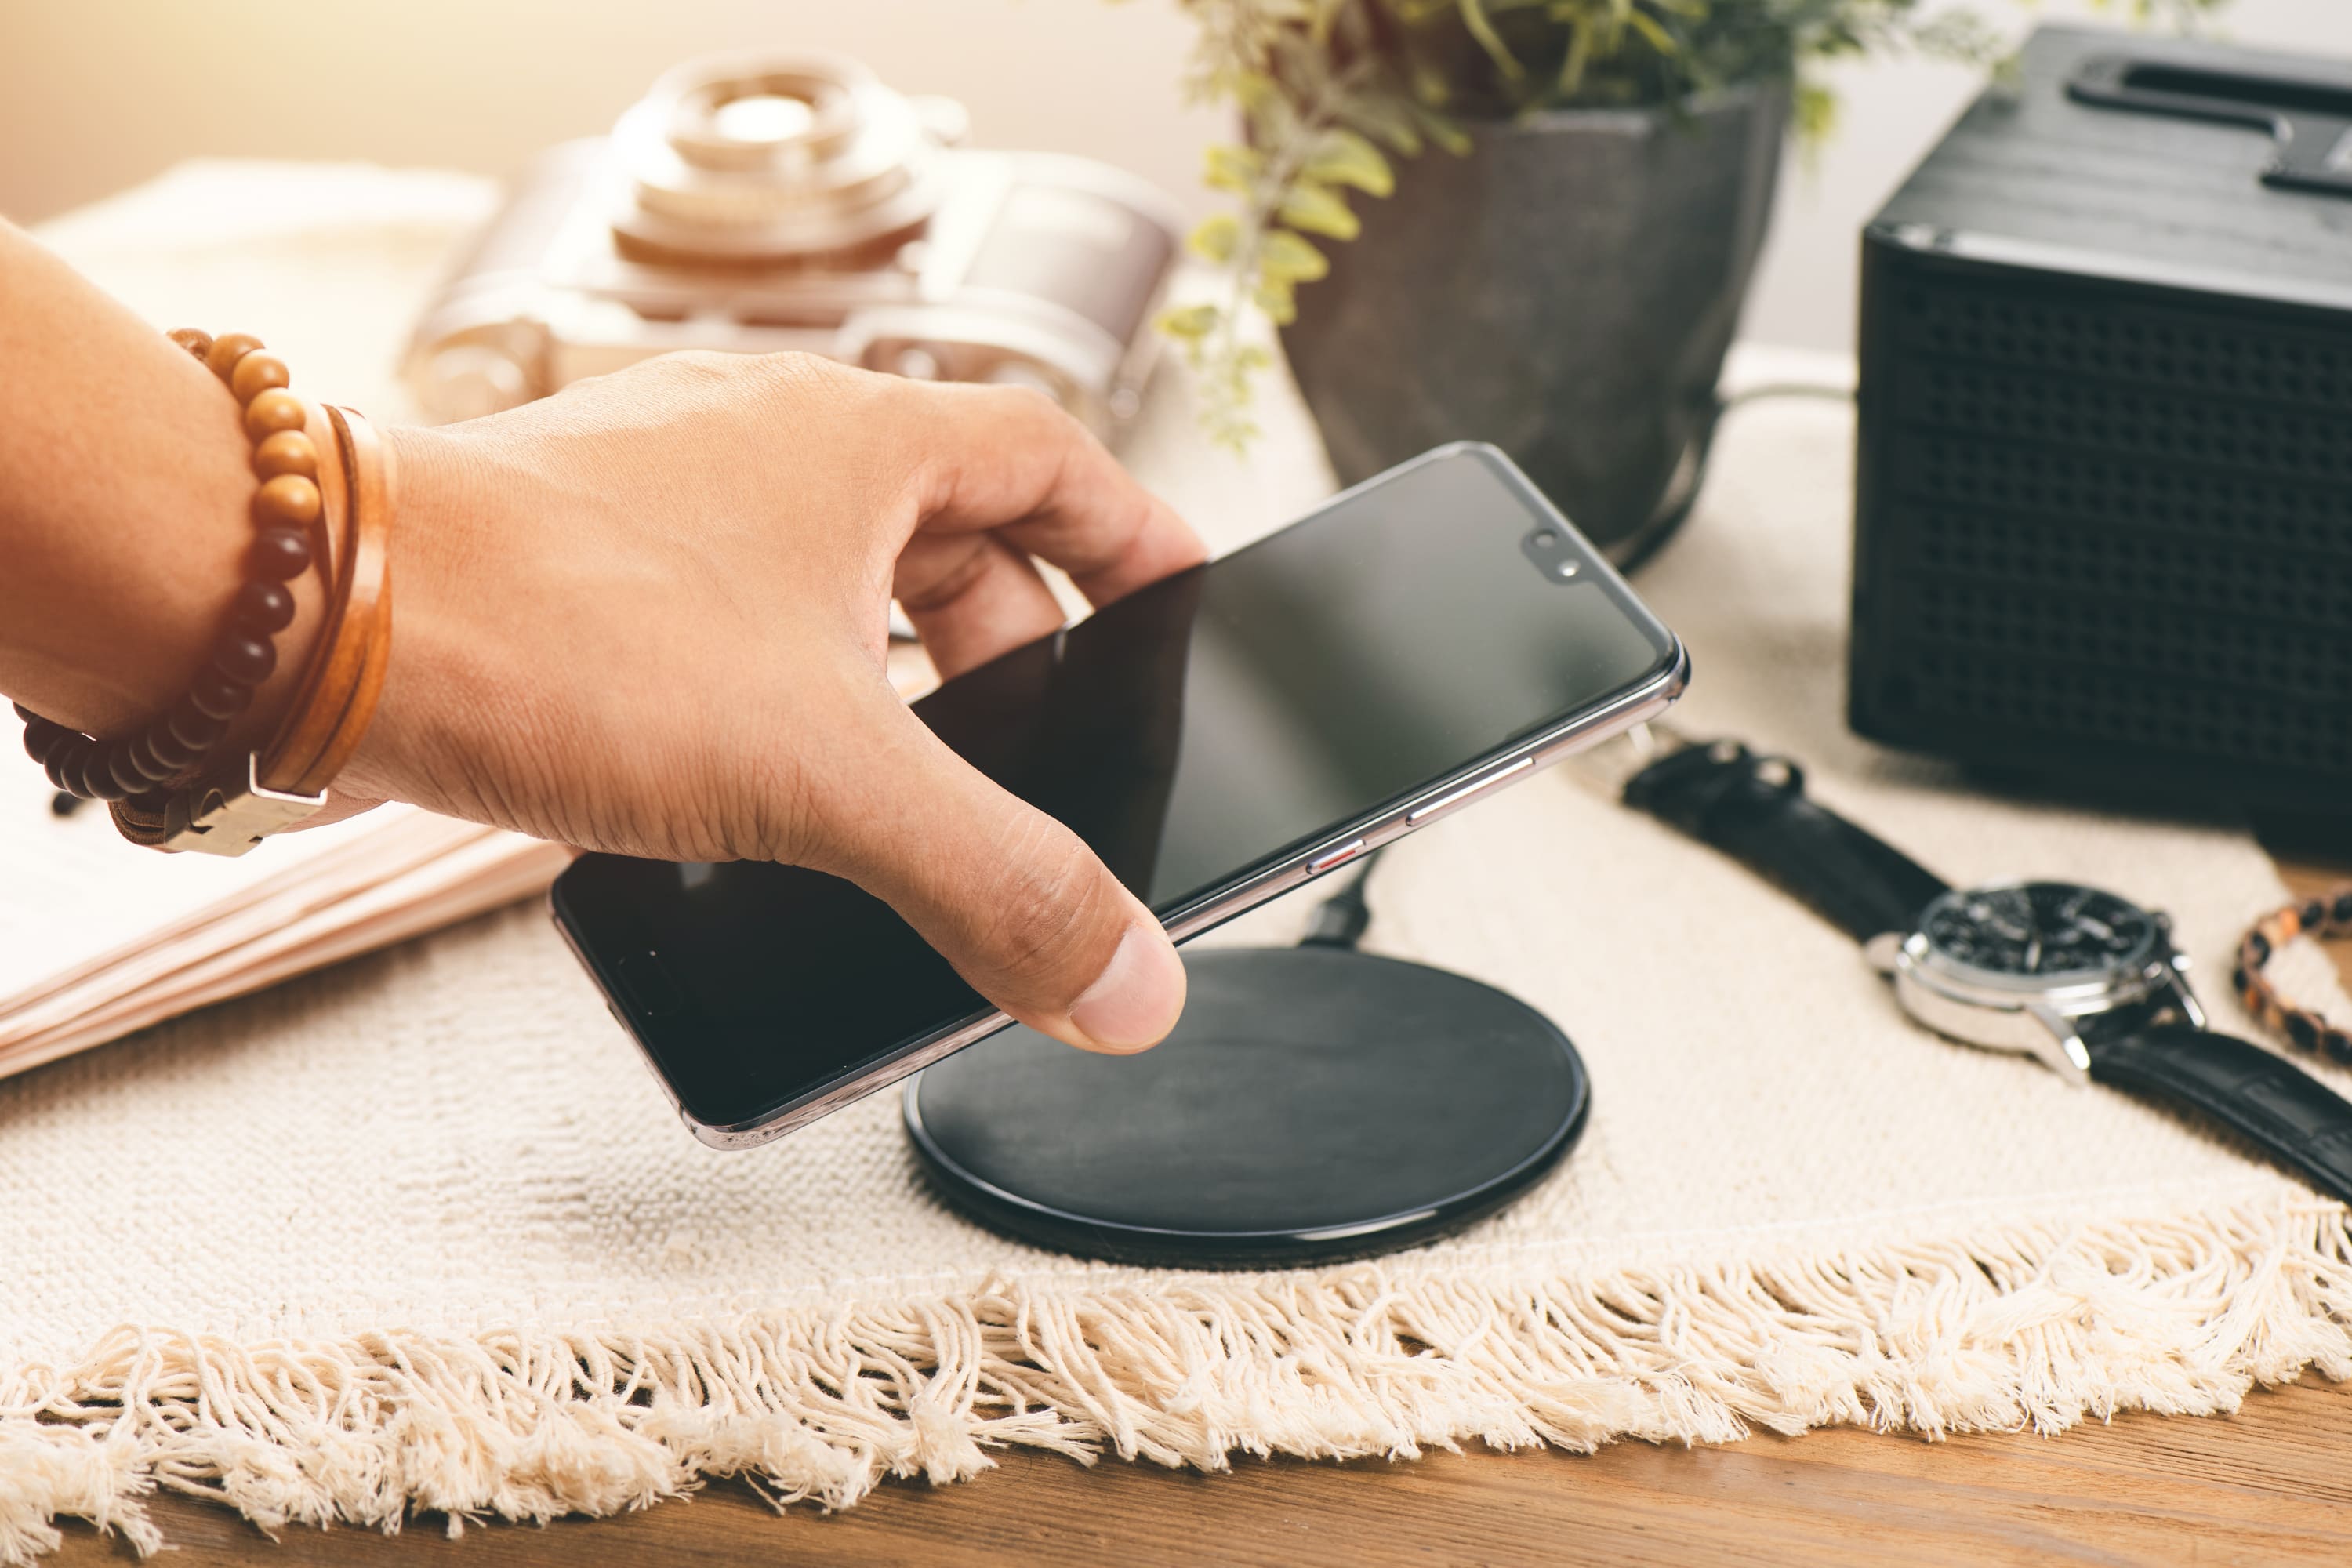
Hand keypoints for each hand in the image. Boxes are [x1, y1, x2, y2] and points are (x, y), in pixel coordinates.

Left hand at [350, 352, 1203, 1053]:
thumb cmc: (557, 630)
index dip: (1133, 533)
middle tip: (1044, 744)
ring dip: (889, 675)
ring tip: (910, 783)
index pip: (1052, 454)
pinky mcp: (587, 560)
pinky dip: (783, 689)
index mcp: (857, 438)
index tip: (1179, 601)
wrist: (311, 621)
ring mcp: (668, 494)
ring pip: (832, 573)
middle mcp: (765, 441)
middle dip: (1011, 641)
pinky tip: (767, 784)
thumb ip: (993, 880)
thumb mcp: (826, 774)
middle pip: (949, 527)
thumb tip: (1130, 985)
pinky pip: (734, 612)